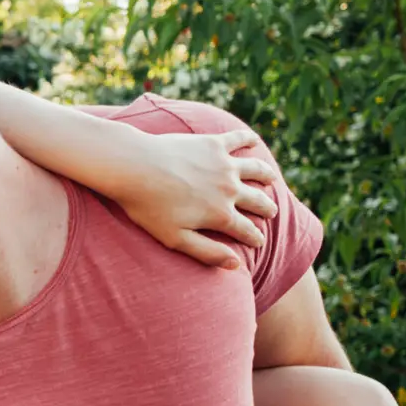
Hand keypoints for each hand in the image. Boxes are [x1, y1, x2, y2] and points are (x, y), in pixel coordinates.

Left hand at [118, 129, 281, 270]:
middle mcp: (229, 189)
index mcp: (220, 215)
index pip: (246, 230)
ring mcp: (224, 165)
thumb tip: (236, 266)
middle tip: (271, 212)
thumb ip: (207, 252)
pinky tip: (253, 141)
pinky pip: (238, 139)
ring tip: (271, 179)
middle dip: (266, 209)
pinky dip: (248, 139)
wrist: (134, 168)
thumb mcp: (175, 239)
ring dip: (266, 176)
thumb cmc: (148, 207)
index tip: (260, 242)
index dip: (255, 238)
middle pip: (257, 201)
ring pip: (255, 170)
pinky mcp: (213, 143)